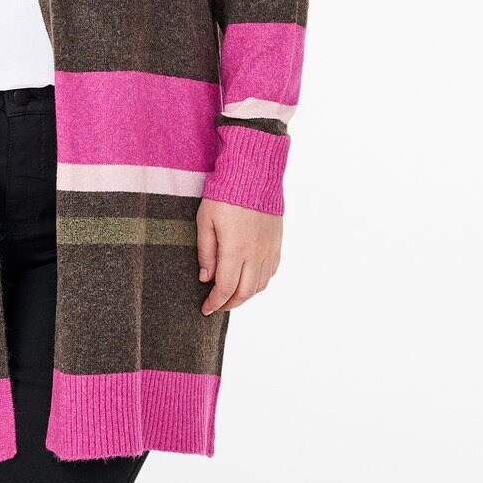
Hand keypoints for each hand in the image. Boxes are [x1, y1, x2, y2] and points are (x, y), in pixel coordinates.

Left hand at [196, 199, 282, 313]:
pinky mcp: (276, 242)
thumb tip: (206, 278)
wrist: (254, 174)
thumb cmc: (225, 195)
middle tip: (217, 305)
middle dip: (230, 304)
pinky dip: (259, 281)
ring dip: (245, 295)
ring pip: (260, 285)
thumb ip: (206, 252)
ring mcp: (269, 249)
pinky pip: (271, 271)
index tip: (206, 308)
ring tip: (231, 294)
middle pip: (245, 292)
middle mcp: (256, 253)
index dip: (215, 303)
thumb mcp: (205, 222)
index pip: (226, 288)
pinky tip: (249, 279)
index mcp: (235, 249)